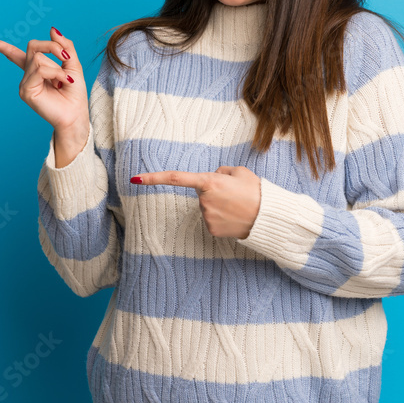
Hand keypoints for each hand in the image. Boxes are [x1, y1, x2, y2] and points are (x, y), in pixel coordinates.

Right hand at [0, 27, 87, 130]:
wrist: (76, 114)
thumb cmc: (75, 93)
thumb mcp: (73, 64)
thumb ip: (64, 46)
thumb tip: (51, 29)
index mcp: (36, 68)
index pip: (13, 53)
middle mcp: (27, 75)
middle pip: (32, 45)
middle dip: (51, 46)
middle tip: (65, 57)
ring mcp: (24, 83)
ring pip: (38, 58)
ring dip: (58, 66)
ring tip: (66, 80)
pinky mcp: (26, 91)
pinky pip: (40, 70)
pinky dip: (56, 73)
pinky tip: (63, 82)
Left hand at [132, 166, 260, 238]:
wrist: (267, 217)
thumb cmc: (255, 191)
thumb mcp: (239, 172)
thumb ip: (221, 172)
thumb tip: (212, 178)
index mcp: (209, 182)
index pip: (176, 178)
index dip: (154, 178)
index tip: (136, 179)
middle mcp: (204, 200)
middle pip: (202, 192)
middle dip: (214, 191)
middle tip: (235, 194)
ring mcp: (206, 217)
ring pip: (207, 207)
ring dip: (219, 205)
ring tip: (238, 205)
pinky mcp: (211, 230)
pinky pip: (212, 220)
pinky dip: (221, 218)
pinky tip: (235, 217)